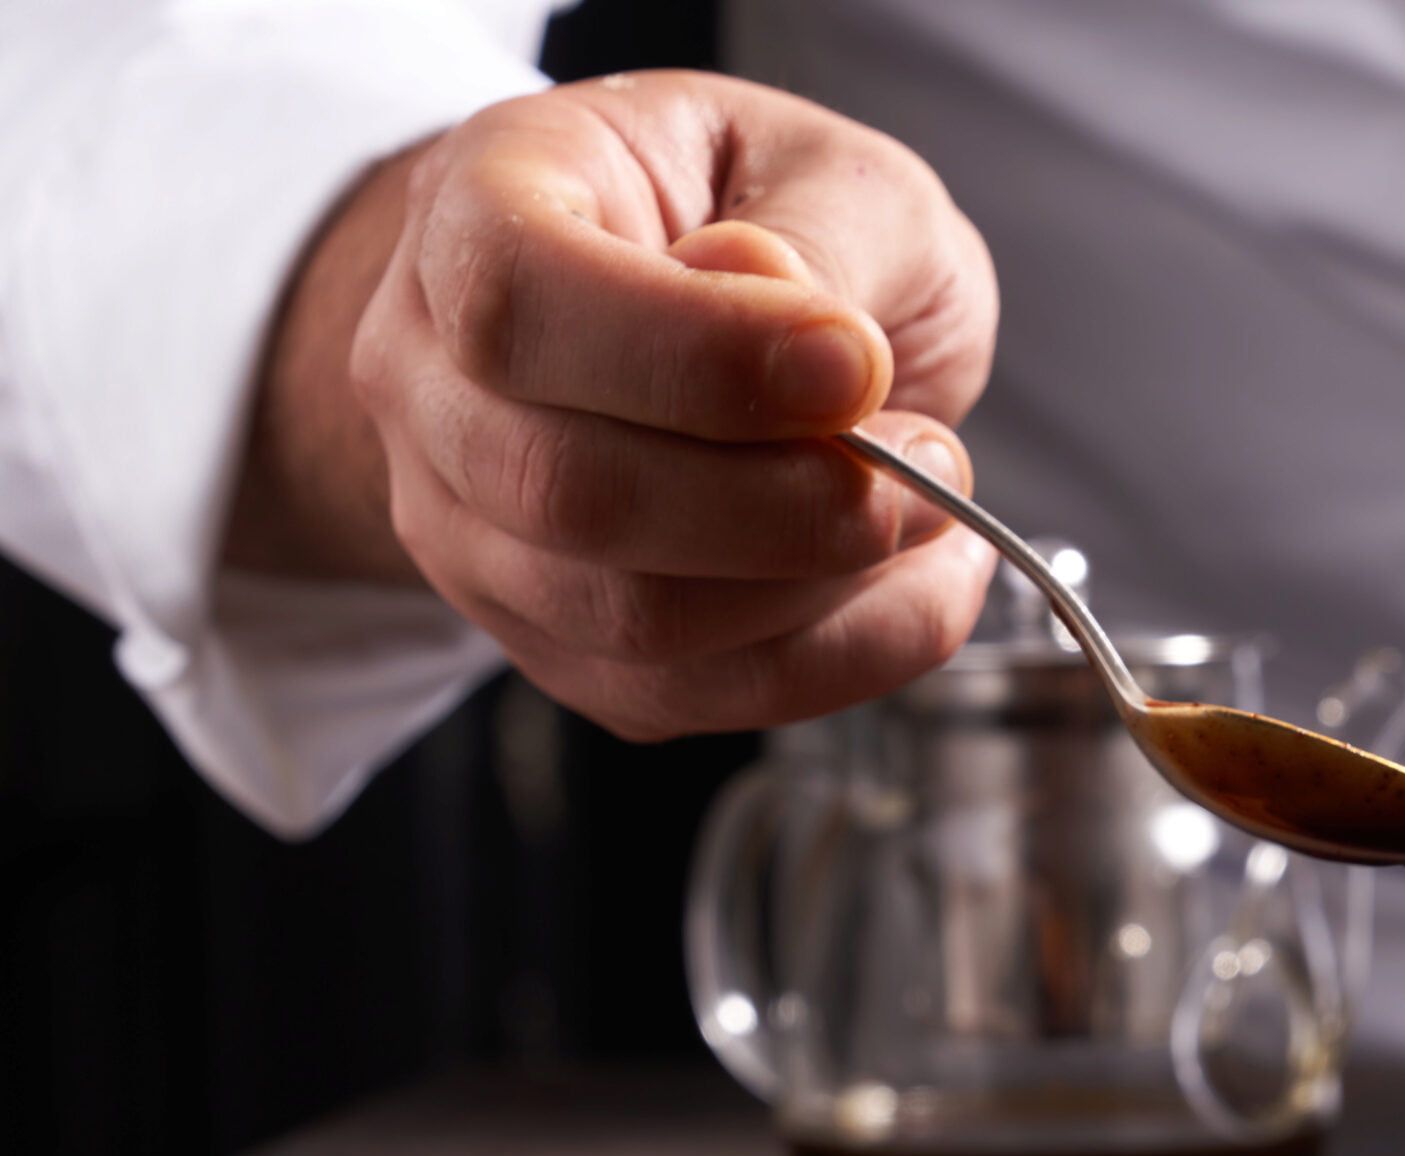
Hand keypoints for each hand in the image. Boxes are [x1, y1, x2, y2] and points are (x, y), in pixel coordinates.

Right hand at [229, 71, 1000, 739]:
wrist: (698, 310)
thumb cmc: (755, 217)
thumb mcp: (830, 171)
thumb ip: (823, 242)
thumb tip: (814, 350)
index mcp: (479, 207)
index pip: (522, 304)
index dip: (699, 356)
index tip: (855, 365)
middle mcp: (433, 380)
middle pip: (570, 492)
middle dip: (791, 503)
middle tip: (928, 458)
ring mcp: (473, 531)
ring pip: (631, 621)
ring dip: (825, 588)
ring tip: (932, 506)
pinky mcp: (555, 645)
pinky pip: (690, 697)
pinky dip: (840, 658)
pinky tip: (913, 584)